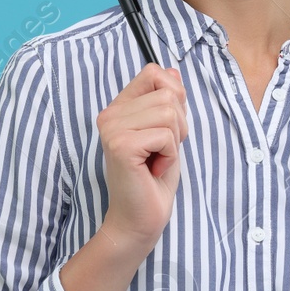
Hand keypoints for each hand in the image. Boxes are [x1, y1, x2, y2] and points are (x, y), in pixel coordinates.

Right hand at [95, 63, 188, 251]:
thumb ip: (166, 101)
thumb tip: (172, 71)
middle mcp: (110, 114)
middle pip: (168, 93)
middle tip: (162, 150)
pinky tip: (154, 169)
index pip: (153, 72)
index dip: (174, 95)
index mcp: (118, 108)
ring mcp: (113, 129)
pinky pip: (166, 135)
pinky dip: (170, 155)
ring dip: (174, 141)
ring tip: (158, 160)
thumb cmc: (154, 179)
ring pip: (169, 113)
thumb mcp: (167, 133)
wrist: (140, 219)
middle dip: (179, 124)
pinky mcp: (121, 145)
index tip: (168, 127)